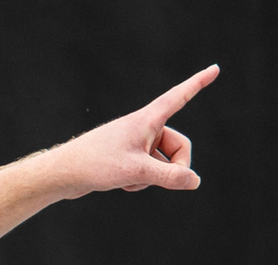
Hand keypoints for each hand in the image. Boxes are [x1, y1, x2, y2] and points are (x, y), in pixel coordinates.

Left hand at [53, 65, 218, 196]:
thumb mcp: (136, 172)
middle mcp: (143, 128)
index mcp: (146, 120)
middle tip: (165, 181)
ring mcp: (135, 144)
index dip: (198, 83)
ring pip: (163, 162)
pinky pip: (148, 171)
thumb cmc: (94, 165)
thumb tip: (194, 181)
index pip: (179, 97)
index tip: (215, 68)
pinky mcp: (126, 158)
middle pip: (179, 146)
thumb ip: (169, 177)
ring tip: (129, 180)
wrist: (62, 175)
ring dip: (153, 177)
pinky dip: (140, 181)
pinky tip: (121, 184)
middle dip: (175, 167)